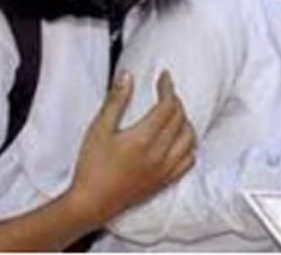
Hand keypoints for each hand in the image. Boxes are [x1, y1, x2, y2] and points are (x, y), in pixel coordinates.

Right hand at [66, 71, 195, 227]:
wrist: (91, 203)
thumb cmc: (91, 167)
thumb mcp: (99, 129)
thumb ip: (115, 101)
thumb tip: (127, 76)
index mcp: (144, 139)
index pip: (168, 106)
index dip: (168, 88)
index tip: (164, 77)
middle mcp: (159, 154)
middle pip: (180, 119)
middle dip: (175, 101)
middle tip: (164, 92)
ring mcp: (164, 170)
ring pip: (189, 139)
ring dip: (185, 121)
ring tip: (173, 113)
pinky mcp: (164, 182)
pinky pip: (188, 161)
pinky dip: (188, 145)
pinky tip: (179, 141)